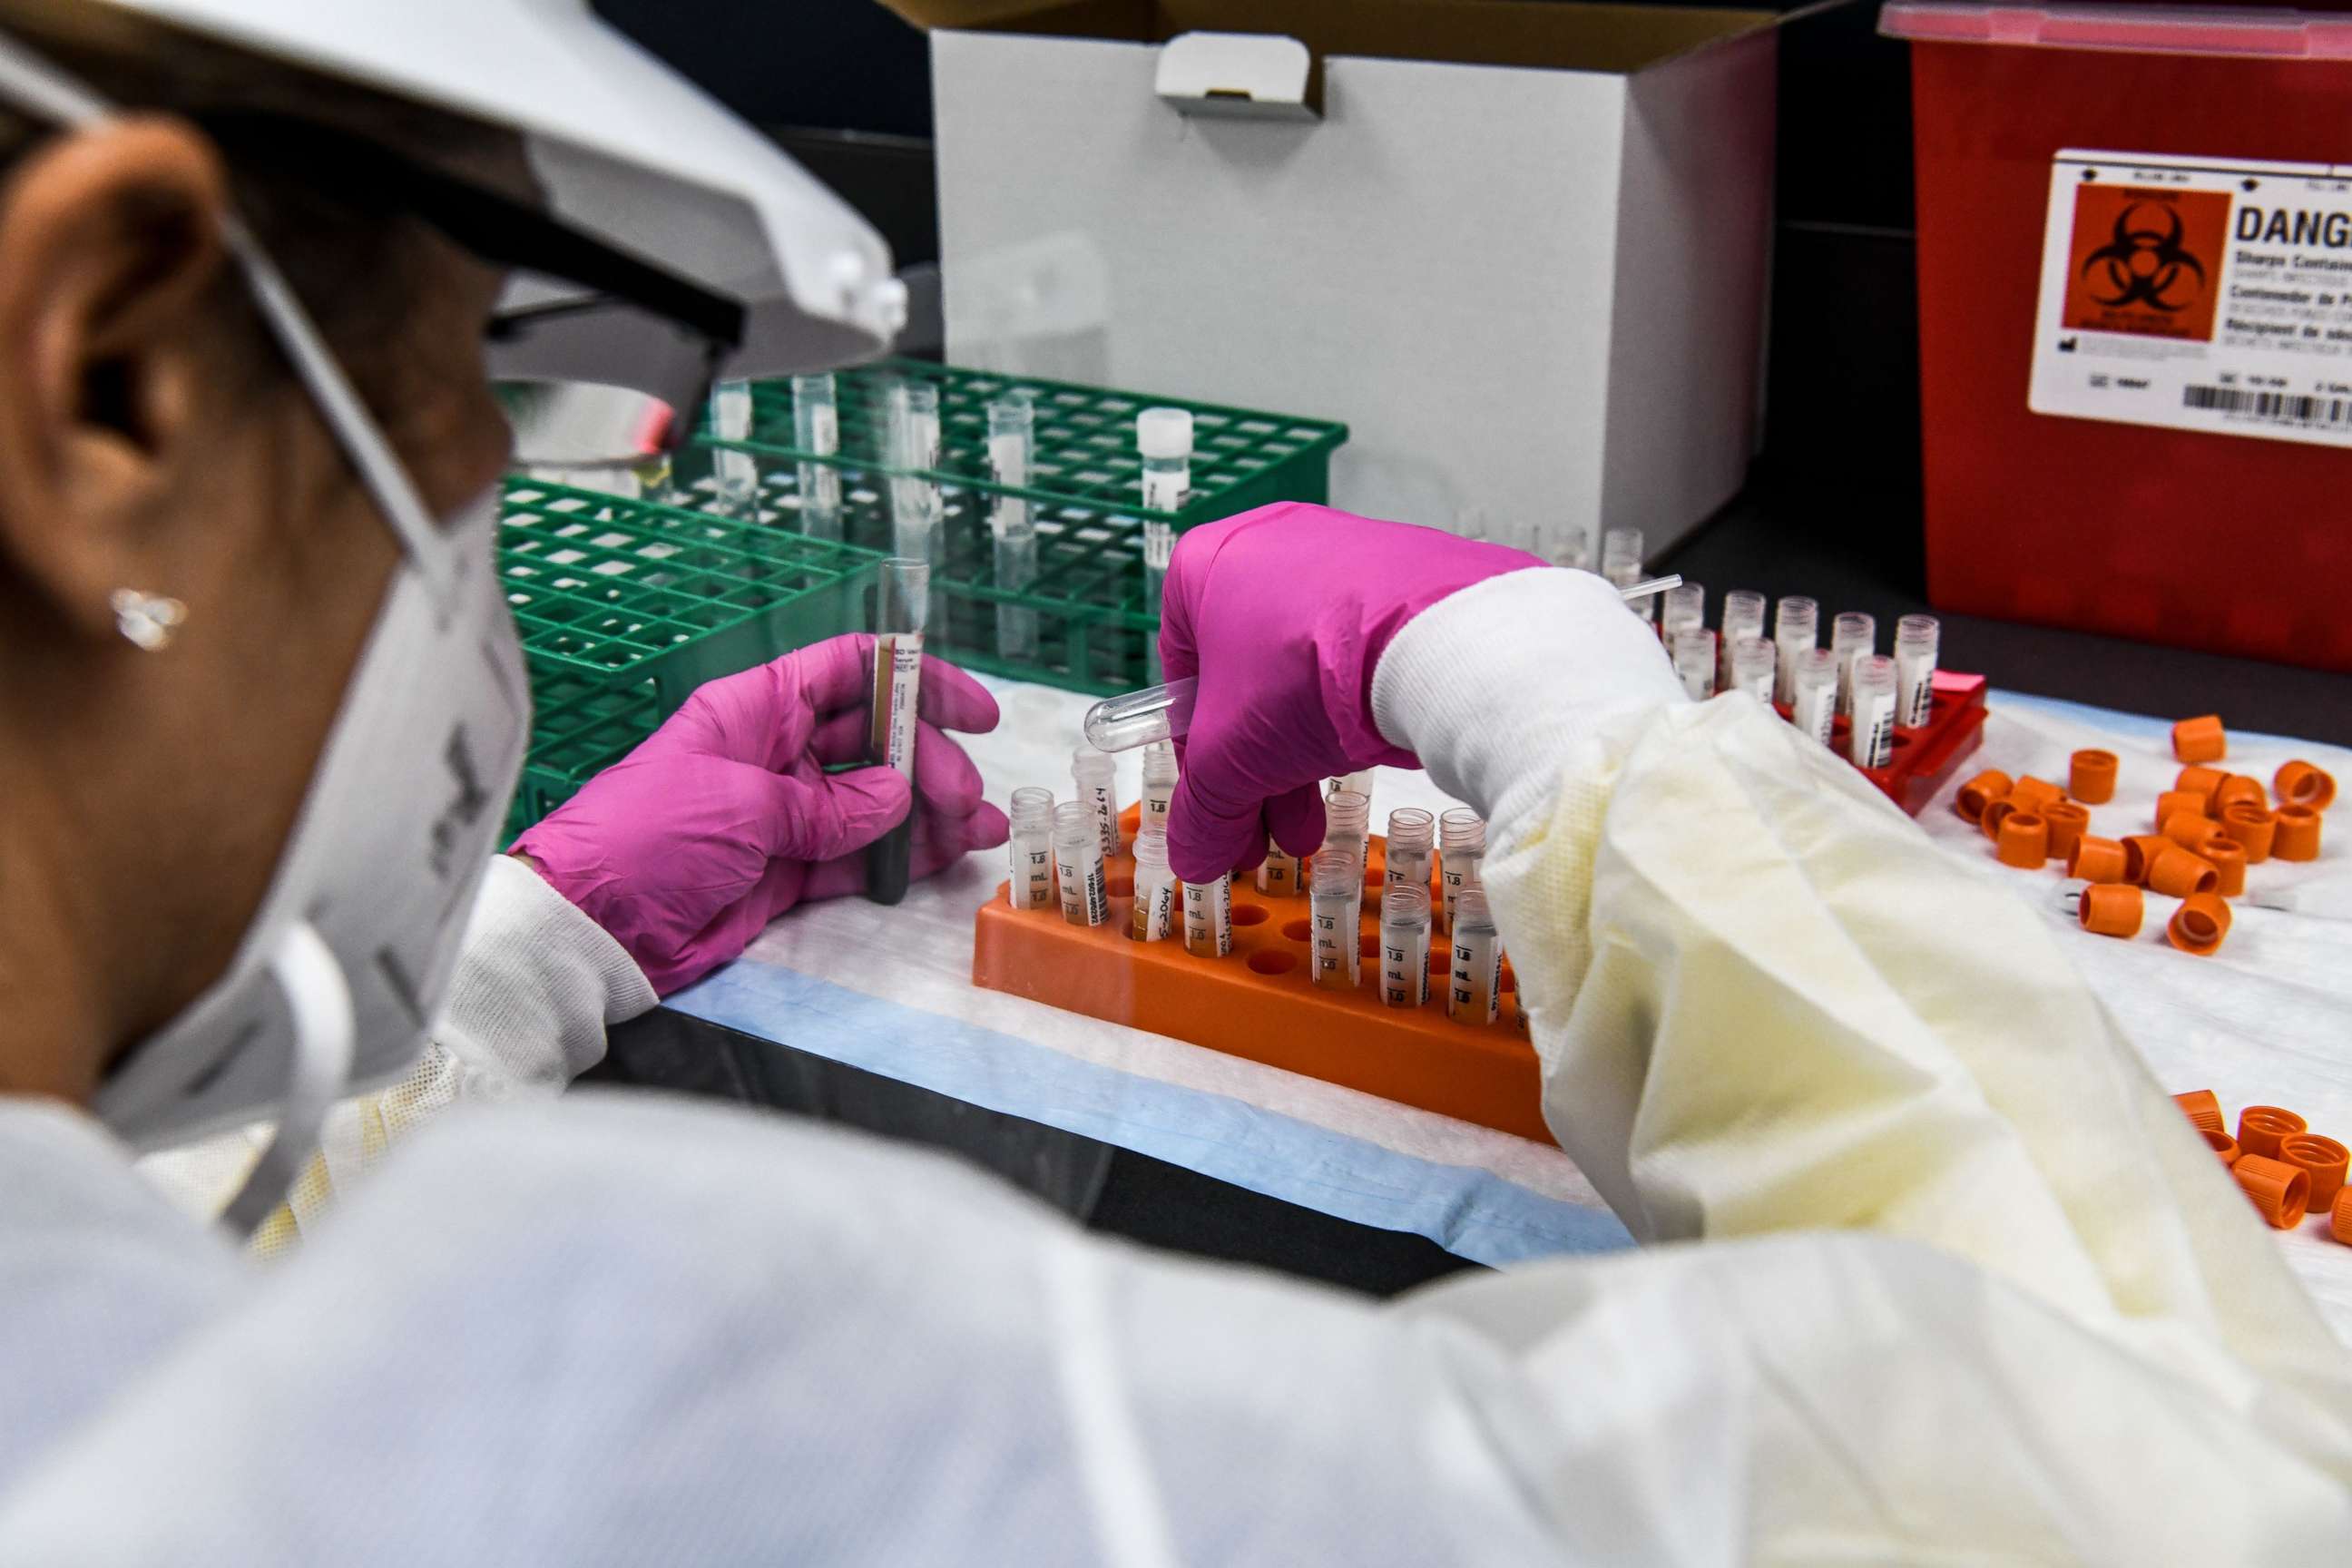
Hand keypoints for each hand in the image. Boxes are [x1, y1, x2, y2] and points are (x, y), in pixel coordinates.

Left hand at [512, 634, 1007, 992]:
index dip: (914, 680)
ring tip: (980, 833)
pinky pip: (859, 857)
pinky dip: (903, 858)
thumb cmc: (646, 841)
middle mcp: (776, 752)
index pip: (850, 671)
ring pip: (876, 801)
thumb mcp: (741, 807)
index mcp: (756, 709)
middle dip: (930, 762)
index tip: (971, 710)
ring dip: (931, 813)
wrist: (593, 929)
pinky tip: (946, 858)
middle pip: (874, 739)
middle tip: (966, 799)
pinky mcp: (787, 871)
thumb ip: (827, 805)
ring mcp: (785, 814)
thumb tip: (895, 798)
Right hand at [1158, 503, 1540, 882]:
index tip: (1215, 805)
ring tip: (1314, 829)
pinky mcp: (1408, 574)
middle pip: (1249, 682)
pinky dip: (1356, 712)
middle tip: (1266, 835)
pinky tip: (1364, 766)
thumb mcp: (1231, 760)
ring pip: (1306, 672)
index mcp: (1207, 566)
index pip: (1182, 673)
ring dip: (1301, 759)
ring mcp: (1345, 554)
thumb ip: (1203, 811)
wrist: (1432, 638)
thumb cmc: (1303, 676)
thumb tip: (1192, 860)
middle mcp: (1271, 545)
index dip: (1194, 754)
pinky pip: (1363, 652)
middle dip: (1255, 772)